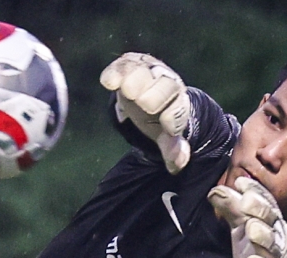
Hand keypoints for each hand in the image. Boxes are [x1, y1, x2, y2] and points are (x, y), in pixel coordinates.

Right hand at [100, 52, 190, 173]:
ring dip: (135, 79)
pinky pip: (125, 65)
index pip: (177, 110)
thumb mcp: (165, 134)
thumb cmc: (158, 115)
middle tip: (142, 102)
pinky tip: (108, 81)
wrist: (151, 86)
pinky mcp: (131, 63)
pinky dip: (116, 72)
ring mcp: (149, 71)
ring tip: (125, 87)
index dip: (172, 118)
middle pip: (164, 87)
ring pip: (145, 72)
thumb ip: (172, 149)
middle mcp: (166, 83)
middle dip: (153, 96)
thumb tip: (177, 166)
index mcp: (178, 102)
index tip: (167, 127)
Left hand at [208, 176, 286, 257]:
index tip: (240, 182)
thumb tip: (215, 190)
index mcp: (271, 221)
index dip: (255, 191)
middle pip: (271, 220)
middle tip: (246, 201)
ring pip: (272, 245)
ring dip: (263, 236)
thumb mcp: (241, 226)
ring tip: (252, 228)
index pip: (266, 202)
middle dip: (260, 209)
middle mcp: (277, 237)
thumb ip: (231, 208)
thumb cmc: (255, 248)